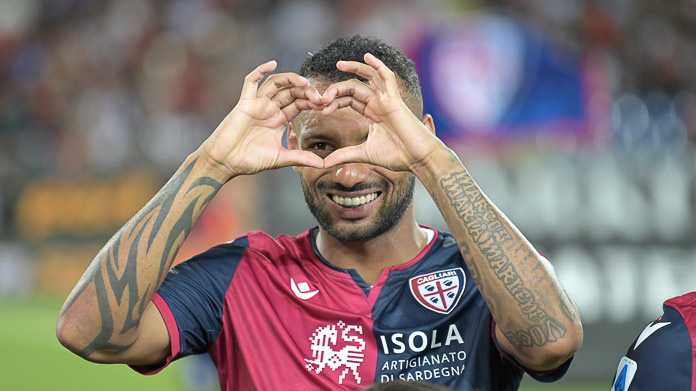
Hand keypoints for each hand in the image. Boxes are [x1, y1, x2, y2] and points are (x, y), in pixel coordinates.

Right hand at [201, 61, 324, 177]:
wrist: (226, 162)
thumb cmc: (250, 161)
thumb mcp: (280, 159)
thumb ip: (300, 158)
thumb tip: (322, 164)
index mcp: (279, 119)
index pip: (299, 104)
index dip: (312, 102)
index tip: (325, 105)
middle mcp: (269, 109)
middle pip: (291, 92)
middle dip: (307, 92)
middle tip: (320, 97)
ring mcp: (257, 104)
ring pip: (276, 84)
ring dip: (291, 80)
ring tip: (305, 83)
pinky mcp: (244, 103)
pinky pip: (251, 82)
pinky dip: (260, 70)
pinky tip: (272, 64)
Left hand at [320, 53, 443, 171]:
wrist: (417, 159)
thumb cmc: (396, 156)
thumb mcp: (363, 154)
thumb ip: (344, 155)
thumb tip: (324, 164)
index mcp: (372, 113)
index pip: (349, 99)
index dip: (334, 102)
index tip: (320, 109)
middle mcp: (379, 103)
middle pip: (354, 88)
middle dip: (336, 90)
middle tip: (321, 98)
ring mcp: (387, 100)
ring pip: (368, 78)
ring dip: (354, 68)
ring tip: (339, 64)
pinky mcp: (394, 100)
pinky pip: (387, 77)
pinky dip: (378, 65)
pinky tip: (367, 56)